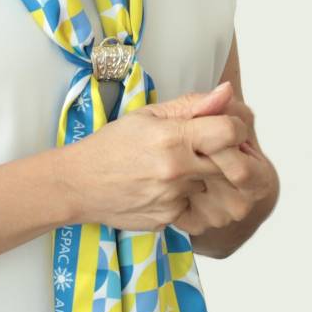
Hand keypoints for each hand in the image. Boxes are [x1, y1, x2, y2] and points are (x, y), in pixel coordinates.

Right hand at [54, 82, 252, 229]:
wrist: (77, 184)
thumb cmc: (112, 144)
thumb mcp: (149, 115)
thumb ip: (192, 105)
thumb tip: (227, 91)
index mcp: (172, 138)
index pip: (230, 132)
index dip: (234, 129)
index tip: (224, 129)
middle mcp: (176, 171)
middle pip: (230, 164)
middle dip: (224, 156)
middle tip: (207, 150)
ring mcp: (173, 199)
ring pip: (212, 186)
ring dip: (204, 178)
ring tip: (177, 169)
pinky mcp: (168, 220)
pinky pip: (194, 206)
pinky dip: (186, 198)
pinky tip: (163, 188)